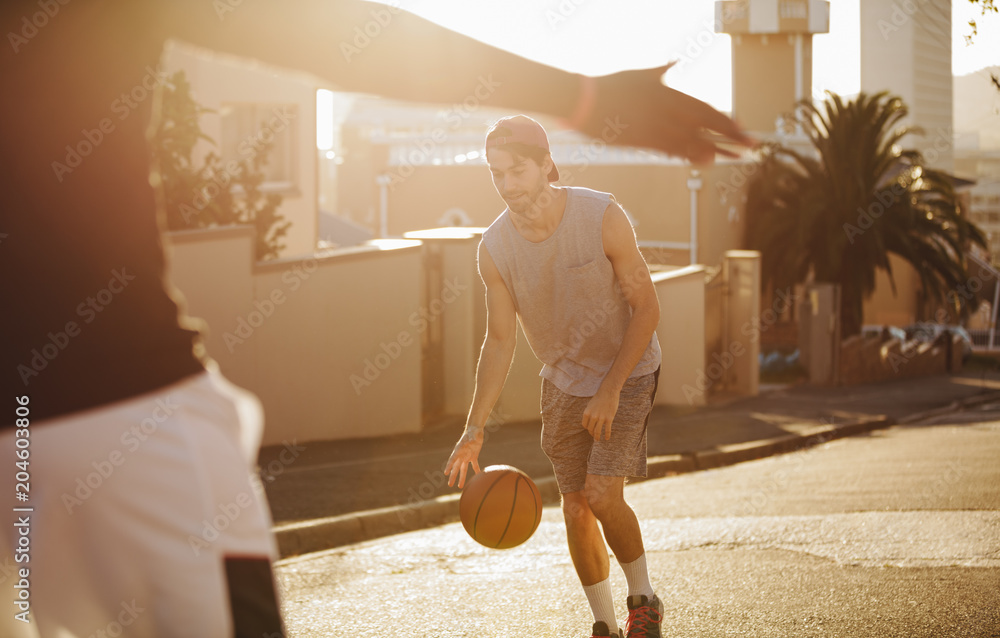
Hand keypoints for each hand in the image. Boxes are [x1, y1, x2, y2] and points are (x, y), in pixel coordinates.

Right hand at [444, 428, 483, 488]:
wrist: (475, 430)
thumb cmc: (473, 431)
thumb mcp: (472, 434)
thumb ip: (471, 438)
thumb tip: (472, 441)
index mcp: (459, 450)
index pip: (452, 459)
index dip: (449, 466)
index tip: (446, 473)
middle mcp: (461, 454)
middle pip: (456, 467)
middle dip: (453, 476)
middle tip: (450, 485)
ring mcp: (467, 456)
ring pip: (463, 469)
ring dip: (462, 477)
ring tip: (459, 486)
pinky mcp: (473, 456)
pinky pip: (474, 465)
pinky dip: (476, 470)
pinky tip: (477, 476)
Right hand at [581, 64, 756, 163]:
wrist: (585, 100)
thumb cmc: (611, 85)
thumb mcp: (639, 73)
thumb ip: (660, 71)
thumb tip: (674, 60)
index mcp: (669, 93)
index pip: (706, 109)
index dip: (727, 121)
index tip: (743, 128)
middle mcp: (668, 110)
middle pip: (707, 126)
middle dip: (732, 136)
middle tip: (753, 146)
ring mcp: (656, 126)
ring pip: (693, 141)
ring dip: (716, 150)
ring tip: (734, 158)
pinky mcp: (643, 140)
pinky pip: (671, 150)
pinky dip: (689, 156)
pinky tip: (704, 161)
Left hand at [582, 386, 619, 440]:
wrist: (608, 391)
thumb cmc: (599, 398)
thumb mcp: (590, 405)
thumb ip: (589, 413)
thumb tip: (589, 422)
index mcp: (587, 413)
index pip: (584, 425)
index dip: (587, 428)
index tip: (590, 429)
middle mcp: (593, 416)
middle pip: (590, 429)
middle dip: (592, 434)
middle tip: (594, 436)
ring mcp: (601, 418)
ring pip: (597, 431)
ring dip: (597, 437)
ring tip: (598, 439)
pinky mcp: (609, 418)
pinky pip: (607, 430)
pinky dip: (607, 435)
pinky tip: (607, 438)